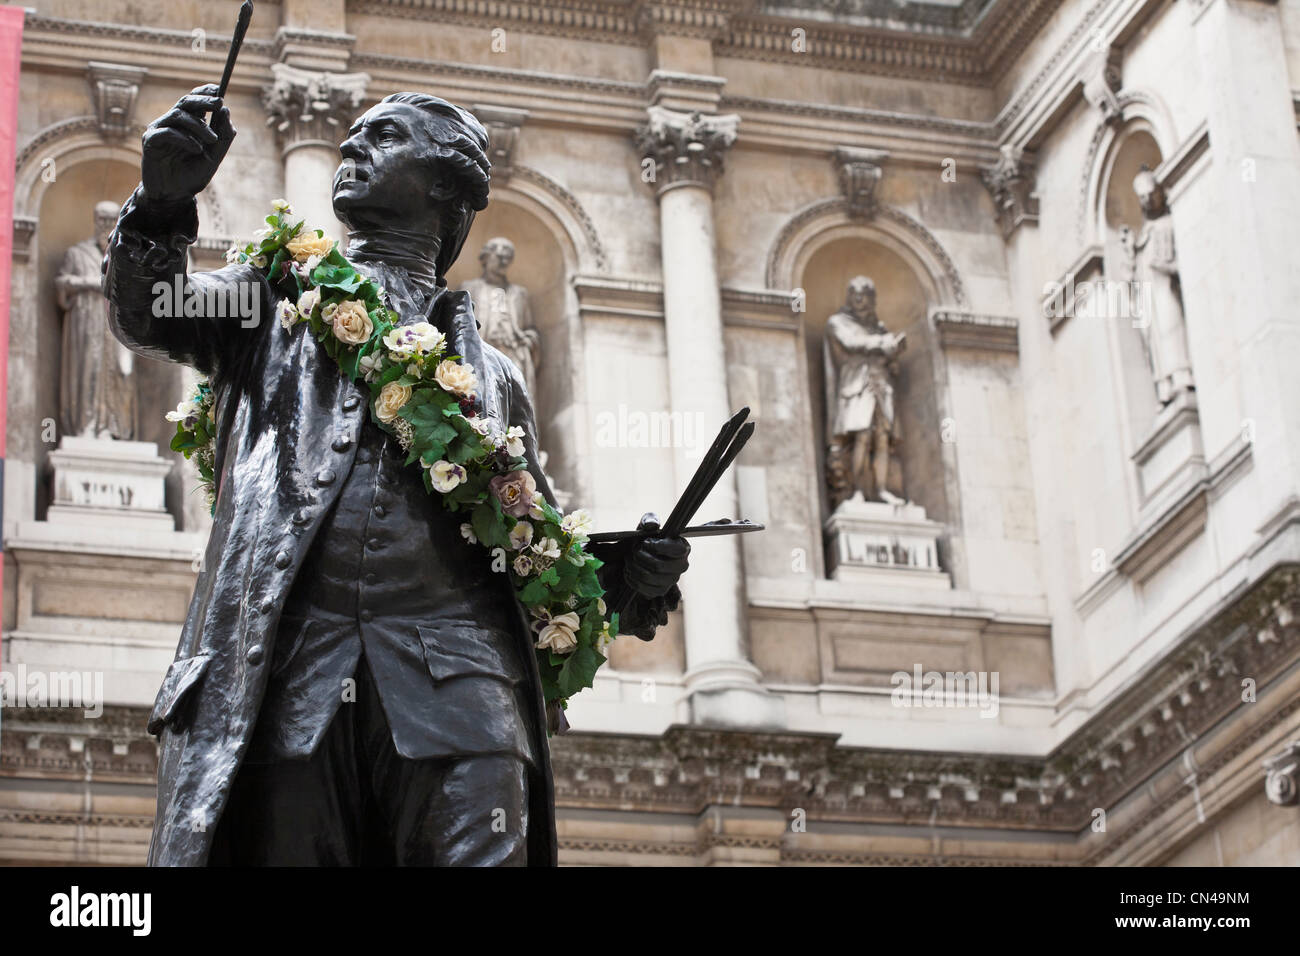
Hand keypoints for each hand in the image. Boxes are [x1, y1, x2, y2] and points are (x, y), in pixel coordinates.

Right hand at [141, 84, 235, 204]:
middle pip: (185, 102)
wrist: (174, 195)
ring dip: (199, 126)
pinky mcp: (150, 141)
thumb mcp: (214, 157)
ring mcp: (159, 130)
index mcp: (188, 124)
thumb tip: (226, 110)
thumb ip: (223, 136)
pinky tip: (196, 149)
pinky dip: (184, 138)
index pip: (194, 100)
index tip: (219, 89)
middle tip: (219, 103)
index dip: (205, 92)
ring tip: (211, 140)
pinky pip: (167, 132)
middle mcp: (172, 123)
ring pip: (178, 115)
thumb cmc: (192, 175)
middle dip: (203, 100)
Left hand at [623, 513, 689, 598]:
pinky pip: (643, 588)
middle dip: (640, 557)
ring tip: (629, 559)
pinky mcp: (660, 591)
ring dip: (633, 566)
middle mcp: (681, 566)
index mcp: (683, 548)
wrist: (637, 555)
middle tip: (633, 551)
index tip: (645, 542)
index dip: (658, 546)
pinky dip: (631, 578)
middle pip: (658, 566)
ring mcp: (671, 580)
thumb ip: (649, 520)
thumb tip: (651, 525)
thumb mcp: (647, 525)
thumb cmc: (646, 539)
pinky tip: (629, 570)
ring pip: (648, 576)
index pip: (677, 550)